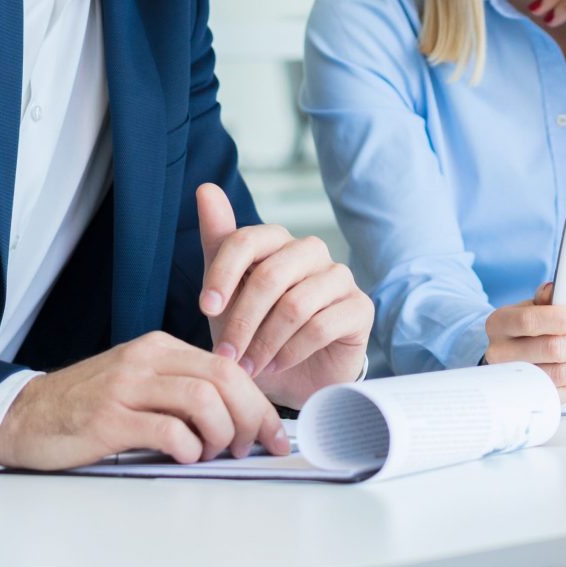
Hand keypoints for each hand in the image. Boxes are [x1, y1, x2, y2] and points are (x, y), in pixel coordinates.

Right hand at [0, 331, 283, 469]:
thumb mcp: (139, 385)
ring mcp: (126, 387)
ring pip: (203, 400)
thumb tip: (239, 421)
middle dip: (252, 418)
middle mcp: (146, 359)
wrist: (24, 416)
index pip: (228, 366)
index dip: (260, 402)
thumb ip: (181, 392)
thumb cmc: (86, 408)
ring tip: (214, 455)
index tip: (275, 435)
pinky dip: (188, 449)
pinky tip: (183, 458)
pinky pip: (168, 431)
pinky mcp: (109, 419)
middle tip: (253, 449)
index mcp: (159, 348)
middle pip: (224, 378)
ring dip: (222, 434)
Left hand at [196, 183, 372, 408]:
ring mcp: (339, 277)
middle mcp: (311, 252)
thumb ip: (219, 242)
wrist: (294, 378)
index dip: (222, 274)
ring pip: (295, 304)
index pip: (246, 240)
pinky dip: (291, 352)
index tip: (205, 309)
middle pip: (270, 275)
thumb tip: (205, 188)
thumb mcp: (228, 294)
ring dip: (265, 343)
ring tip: (250, 367)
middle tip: (226, 355)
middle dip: (242, 321)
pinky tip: (277, 366)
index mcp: (278, 242)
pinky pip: (321, 326)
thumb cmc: (257, 332)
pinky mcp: (360, 307)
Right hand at [485, 281, 565, 403]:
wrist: (505, 355)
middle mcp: (501, 353)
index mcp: (500, 323)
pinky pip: (560, 394)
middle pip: (551, 350)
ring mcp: (514, 379)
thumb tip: (555, 289)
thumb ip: (545, 299)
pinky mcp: (528, 398)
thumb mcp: (529, 307)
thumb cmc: (522, 329)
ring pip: (559, 375)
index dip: (561, 319)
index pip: (529, 320)